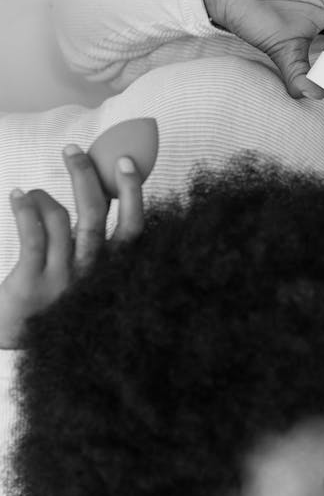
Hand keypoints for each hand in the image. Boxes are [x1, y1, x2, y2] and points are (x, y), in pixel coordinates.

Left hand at [0, 128, 152, 348]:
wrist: (18, 345)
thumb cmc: (55, 306)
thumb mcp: (85, 281)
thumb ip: (93, 245)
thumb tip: (95, 194)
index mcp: (110, 273)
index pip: (132, 229)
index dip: (132, 193)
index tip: (124, 162)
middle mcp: (92, 275)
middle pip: (94, 217)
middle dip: (86, 177)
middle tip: (72, 150)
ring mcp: (62, 280)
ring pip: (61, 221)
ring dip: (45, 197)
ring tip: (28, 193)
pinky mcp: (32, 284)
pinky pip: (32, 236)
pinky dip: (25, 209)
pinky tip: (18, 195)